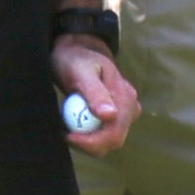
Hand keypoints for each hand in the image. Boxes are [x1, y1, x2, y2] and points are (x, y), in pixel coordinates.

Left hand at [54, 35, 137, 156]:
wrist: (78, 50)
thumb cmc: (75, 59)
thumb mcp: (81, 72)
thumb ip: (95, 93)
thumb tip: (110, 116)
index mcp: (125, 98)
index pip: (114, 133)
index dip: (90, 141)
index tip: (66, 135)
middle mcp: (131, 108)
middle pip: (113, 141)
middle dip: (88, 143)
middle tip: (64, 133)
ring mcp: (126, 113)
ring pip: (109, 141)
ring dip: (87, 140)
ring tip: (67, 125)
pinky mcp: (116, 117)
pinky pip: (104, 135)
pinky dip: (88, 135)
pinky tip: (74, 124)